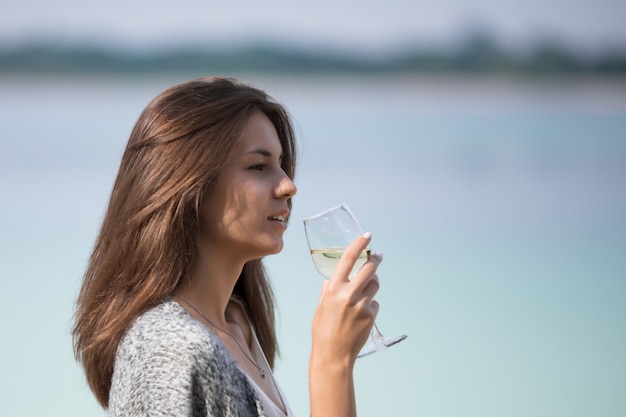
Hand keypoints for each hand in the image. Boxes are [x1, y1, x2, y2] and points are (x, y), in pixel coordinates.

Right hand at [310, 232, 381, 365]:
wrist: (332, 354)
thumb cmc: (323, 331)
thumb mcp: (321, 305)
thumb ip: (328, 289)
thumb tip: (333, 278)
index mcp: (333, 289)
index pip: (348, 259)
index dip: (359, 244)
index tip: (367, 236)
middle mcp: (349, 294)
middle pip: (369, 269)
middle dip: (376, 260)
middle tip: (378, 256)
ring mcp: (362, 305)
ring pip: (375, 285)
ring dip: (372, 283)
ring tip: (364, 292)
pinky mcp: (371, 315)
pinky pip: (375, 302)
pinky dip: (370, 304)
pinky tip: (361, 315)